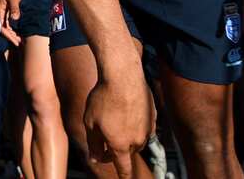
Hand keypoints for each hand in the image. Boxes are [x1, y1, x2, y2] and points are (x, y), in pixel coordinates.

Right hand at [0, 0, 23, 46]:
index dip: (9, 36)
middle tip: (20, 43)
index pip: (2, 27)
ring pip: (4, 25)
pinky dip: (11, 27)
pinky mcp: (4, 9)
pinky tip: (16, 30)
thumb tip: (15, 19)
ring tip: (19, 39)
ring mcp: (1, 11)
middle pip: (3, 28)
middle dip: (11, 37)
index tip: (16, 41)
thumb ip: (14, 8)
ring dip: (11, 33)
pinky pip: (6, 21)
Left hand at [83, 56, 153, 178]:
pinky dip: (136, 122)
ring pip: (137, 139)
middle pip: (128, 152)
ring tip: (115, 118)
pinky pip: (144, 126)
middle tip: (104, 135)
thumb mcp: (90, 122)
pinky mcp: (153, 116)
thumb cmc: (103, 98)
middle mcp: (137, 140)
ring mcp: (148, 128)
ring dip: (127, 136)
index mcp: (120, 145)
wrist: (123, 76)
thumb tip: (95, 158)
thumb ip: (94, 144)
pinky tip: (127, 109)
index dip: (123, 176)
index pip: (123, 168)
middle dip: (117, 149)